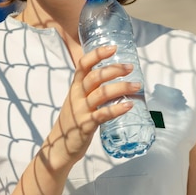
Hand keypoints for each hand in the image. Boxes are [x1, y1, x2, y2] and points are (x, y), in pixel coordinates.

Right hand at [47, 45, 139, 164]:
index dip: (97, 54)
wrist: (59, 146)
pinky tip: (129, 106)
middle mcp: (77, 96)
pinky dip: (117, 109)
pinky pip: (103, 114)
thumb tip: (111, 76)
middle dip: (114, 69)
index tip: (113, 48)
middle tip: (130, 67)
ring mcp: (81, 110)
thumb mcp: (77, 100)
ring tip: (136, 85)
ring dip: (121, 87)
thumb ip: (90, 89)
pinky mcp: (86, 125)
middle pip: (95, 76)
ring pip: (101, 93)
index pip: (83, 65)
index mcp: (75, 87)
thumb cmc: (73, 121)